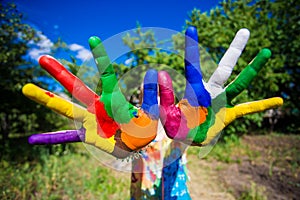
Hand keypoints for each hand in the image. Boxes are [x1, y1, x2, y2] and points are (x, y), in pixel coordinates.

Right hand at [23, 36, 158, 157]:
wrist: (137, 145)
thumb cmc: (144, 127)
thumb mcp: (152, 115)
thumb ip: (151, 100)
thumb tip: (154, 74)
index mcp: (113, 99)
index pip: (106, 75)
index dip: (100, 58)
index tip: (93, 38)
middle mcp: (97, 107)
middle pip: (77, 87)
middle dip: (60, 74)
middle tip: (41, 58)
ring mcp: (90, 121)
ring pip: (67, 109)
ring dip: (47, 100)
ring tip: (27, 89)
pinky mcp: (88, 136)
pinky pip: (67, 136)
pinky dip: (52, 137)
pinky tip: (32, 138)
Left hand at [158, 26, 282, 145]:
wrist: (185, 138)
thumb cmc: (174, 125)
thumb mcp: (165, 114)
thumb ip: (165, 98)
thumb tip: (162, 73)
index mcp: (194, 92)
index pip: (193, 68)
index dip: (192, 50)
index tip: (191, 29)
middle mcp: (210, 93)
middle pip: (224, 69)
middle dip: (234, 51)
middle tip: (245, 31)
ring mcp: (221, 103)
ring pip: (239, 85)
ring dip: (252, 70)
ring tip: (266, 52)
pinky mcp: (228, 115)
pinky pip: (247, 109)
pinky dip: (261, 105)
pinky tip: (278, 100)